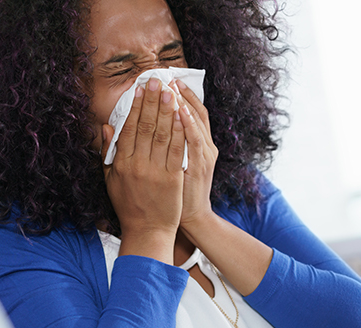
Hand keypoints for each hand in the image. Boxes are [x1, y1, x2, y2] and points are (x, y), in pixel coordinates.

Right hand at [102, 78, 186, 261]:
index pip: (128, 128)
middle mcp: (137, 165)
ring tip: (170, 91)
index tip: (139, 88)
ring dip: (167, 110)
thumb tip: (106, 127)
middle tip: (156, 80)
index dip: (135, 106)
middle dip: (152, 101)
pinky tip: (183, 115)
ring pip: (163, 134)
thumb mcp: (111, 180)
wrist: (148, 231)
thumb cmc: (129, 205)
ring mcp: (155, 171)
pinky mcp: (172, 178)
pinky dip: (180, 130)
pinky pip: (177, 149)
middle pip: (146, 126)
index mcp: (121, 163)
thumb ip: (108, 153)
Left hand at [170, 80, 218, 228]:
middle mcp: (204, 146)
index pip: (190, 112)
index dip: (180, 95)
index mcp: (197, 144)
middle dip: (180, 94)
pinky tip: (180, 111)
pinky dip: (188, 125)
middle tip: (167, 76)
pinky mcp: (201, 166)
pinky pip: (194, 141)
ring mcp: (204, 155)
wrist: (192, 217)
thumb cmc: (178, 192)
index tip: (166, 80)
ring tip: (172, 87)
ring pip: (195, 123)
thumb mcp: (176, 165)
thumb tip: (156, 126)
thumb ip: (168, 145)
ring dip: (184, 103)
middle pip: (194, 112)